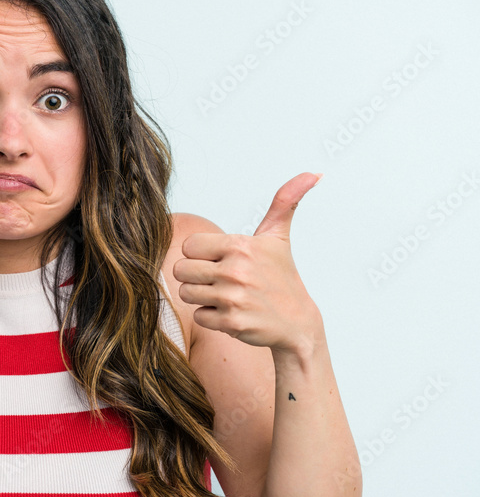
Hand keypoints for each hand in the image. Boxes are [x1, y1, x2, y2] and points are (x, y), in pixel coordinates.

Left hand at [173, 172, 322, 353]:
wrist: (298, 324)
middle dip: (196, 277)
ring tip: (227, 296)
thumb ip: (285, 202)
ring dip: (202, 297)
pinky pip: (198, 316)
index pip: (188, 246)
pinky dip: (212, 317)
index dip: (200, 255)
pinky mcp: (231, 322)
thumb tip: (314, 172)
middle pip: (180, 270)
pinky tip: (233, 313)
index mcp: (240, 246)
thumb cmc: (281, 278)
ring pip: (186, 293)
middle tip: (221, 281)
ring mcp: (232, 298)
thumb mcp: (278, 238)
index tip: (221, 261)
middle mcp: (235, 270)